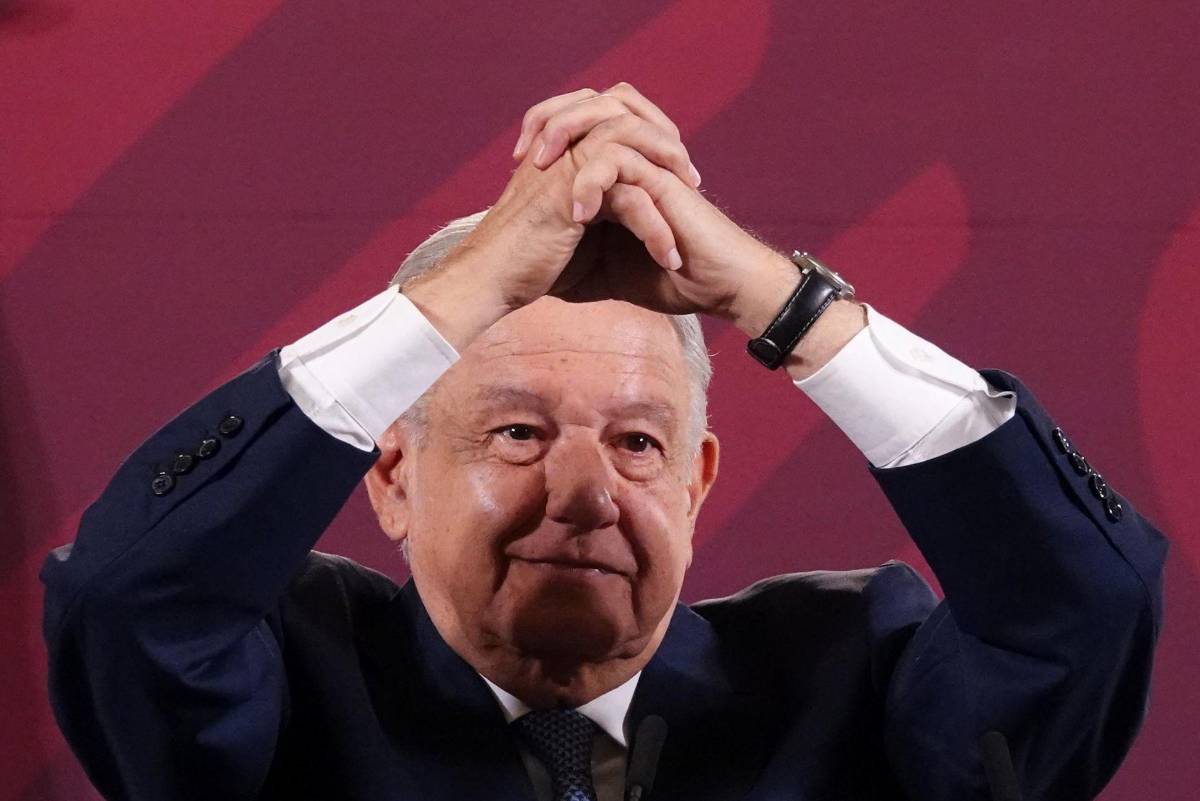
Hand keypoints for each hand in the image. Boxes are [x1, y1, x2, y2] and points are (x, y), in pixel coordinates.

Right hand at [401, 85, 700, 350]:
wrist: (489, 282)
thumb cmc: (526, 265)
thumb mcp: (573, 234)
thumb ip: (601, 216)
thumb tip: (635, 226)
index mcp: (566, 153)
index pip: (617, 119)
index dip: (652, 137)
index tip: (679, 174)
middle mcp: (564, 150)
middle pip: (626, 114)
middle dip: (666, 143)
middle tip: (693, 179)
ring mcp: (564, 167)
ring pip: (629, 143)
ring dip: (667, 170)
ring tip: (690, 202)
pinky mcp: (568, 195)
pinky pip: (626, 196)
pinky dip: (653, 227)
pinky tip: (668, 256)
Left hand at [516, 84, 797, 329]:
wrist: (711, 288)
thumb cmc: (664, 279)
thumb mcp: (599, 275)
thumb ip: (570, 262)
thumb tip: (532, 279)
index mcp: (613, 170)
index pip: (570, 126)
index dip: (536, 135)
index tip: (513, 170)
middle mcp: (631, 156)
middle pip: (582, 105)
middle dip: (544, 123)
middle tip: (521, 160)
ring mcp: (647, 162)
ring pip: (602, 118)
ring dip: (565, 136)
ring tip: (539, 170)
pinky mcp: (661, 178)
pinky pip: (620, 159)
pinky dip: (593, 181)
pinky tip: (578, 215)